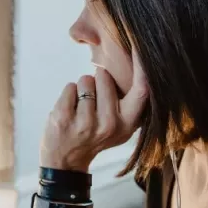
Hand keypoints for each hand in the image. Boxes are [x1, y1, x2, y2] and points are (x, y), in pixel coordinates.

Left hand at [40, 52, 148, 171]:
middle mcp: (110, 124)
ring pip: (86, 80)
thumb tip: (137, 64)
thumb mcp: (120, 125)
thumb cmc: (94, 136)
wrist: (65, 162)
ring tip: (81, 109)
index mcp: (128, 124)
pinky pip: (70, 86)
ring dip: (82, 89)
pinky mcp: (64, 119)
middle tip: (94, 104)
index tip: (141, 46)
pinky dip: (68, 94)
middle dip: (97, 80)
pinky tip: (69, 112)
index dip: (142, 65)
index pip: (142, 89)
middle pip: (105, 76)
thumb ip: (128, 101)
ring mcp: (86, 123)